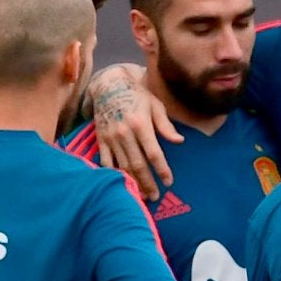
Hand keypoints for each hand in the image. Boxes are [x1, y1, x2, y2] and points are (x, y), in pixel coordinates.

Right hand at [88, 63, 180, 194]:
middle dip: (148, 183)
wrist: (109, 84)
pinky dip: (114, 174)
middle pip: (138, 164)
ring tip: (142, 195)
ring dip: (133, 182)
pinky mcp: (100, 139)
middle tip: (156, 196)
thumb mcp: (155, 105)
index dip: (162, 170)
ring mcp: (111, 137)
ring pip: (123, 166)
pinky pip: (106, 161)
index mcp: (141, 124)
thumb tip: (180, 141)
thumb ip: (166, 126)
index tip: (169, 182)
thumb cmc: (137, 95)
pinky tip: (122, 184)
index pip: (154, 154)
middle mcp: (125, 133)